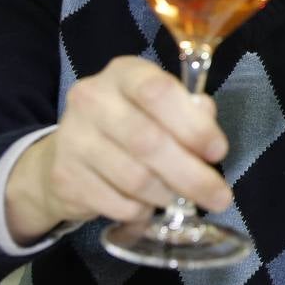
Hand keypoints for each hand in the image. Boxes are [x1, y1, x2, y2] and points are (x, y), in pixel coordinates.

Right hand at [4, 56, 232, 243]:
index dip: (194, 125)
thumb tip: (208, 127)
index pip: (159, 92)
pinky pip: (118, 204)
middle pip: (148, 142)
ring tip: (183, 200)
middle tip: (219, 196)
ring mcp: (73, 138)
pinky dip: (143, 211)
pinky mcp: (65, 176)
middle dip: (192, 175)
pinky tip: (149, 206)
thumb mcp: (162, 106)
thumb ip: (190, 111)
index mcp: (124, 73)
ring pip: (135, 178)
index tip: (218, 152)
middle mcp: (92, 99)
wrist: (68, 153)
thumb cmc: (130, 123)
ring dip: (168, 195)